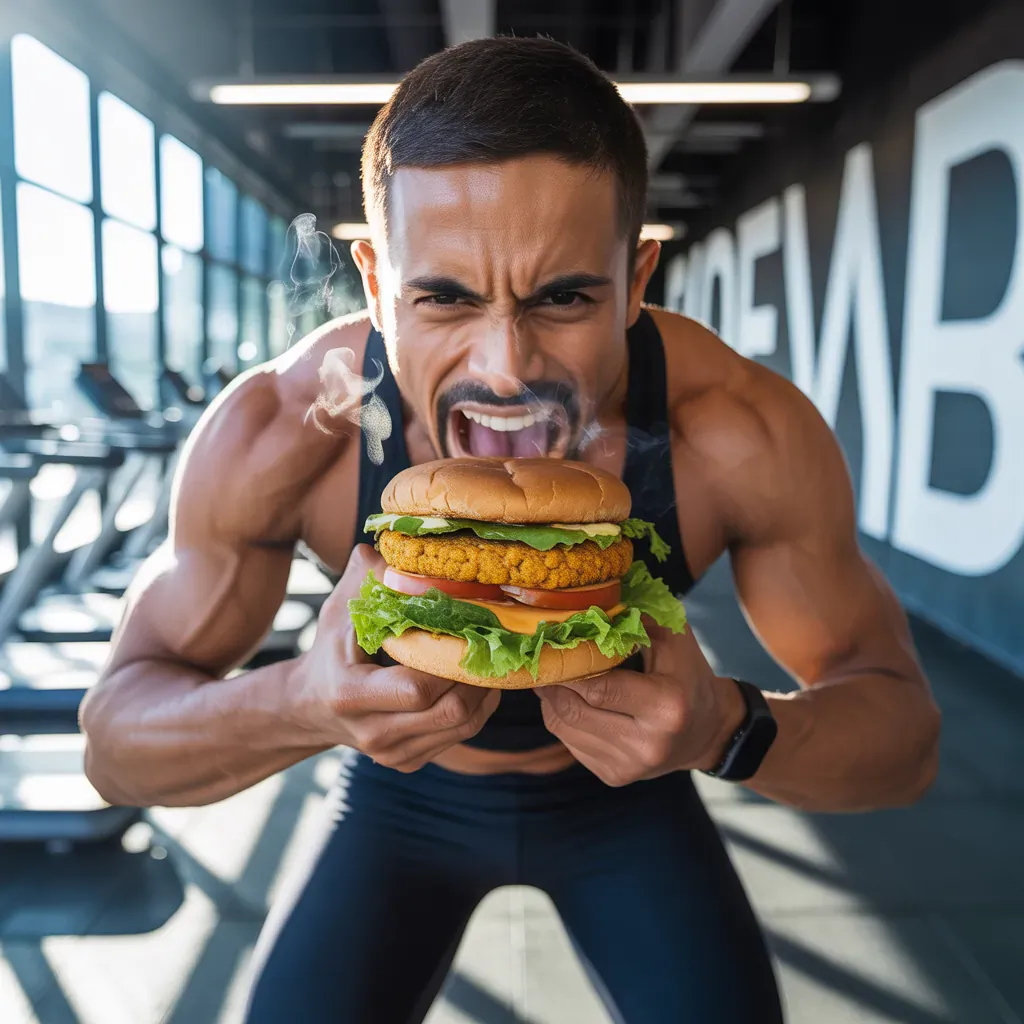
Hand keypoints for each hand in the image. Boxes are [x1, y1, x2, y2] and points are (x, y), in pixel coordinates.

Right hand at [291, 544, 499, 770]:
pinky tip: (474, 681)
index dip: (447, 661)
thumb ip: (367, 579)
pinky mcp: (409, 762)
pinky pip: (459, 736)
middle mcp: (373, 733)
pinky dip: (476, 708)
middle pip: (450, 713)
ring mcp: (392, 754)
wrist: (311, 706)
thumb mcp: (340, 611)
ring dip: (484, 692)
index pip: (416, 689)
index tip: (461, 630)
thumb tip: (394, 548)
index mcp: (351, 695)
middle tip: (487, 644)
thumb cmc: (332, 650)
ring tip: (487, 659)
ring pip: (463, 727)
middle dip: (476, 677)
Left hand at [535, 620, 745, 786]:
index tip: (551, 645)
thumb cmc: (687, 675)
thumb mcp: (674, 639)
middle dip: (552, 681)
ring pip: (563, 727)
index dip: (568, 666)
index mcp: (666, 708)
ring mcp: (627, 768)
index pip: (597, 688)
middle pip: (573, 710)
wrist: (707, 730)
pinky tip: (573, 700)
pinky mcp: (613, 777)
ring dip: (551, 698)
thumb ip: (635, 619)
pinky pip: (568, 743)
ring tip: (554, 675)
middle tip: (543, 658)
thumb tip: (587, 604)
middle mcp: (646, 745)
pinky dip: (562, 718)